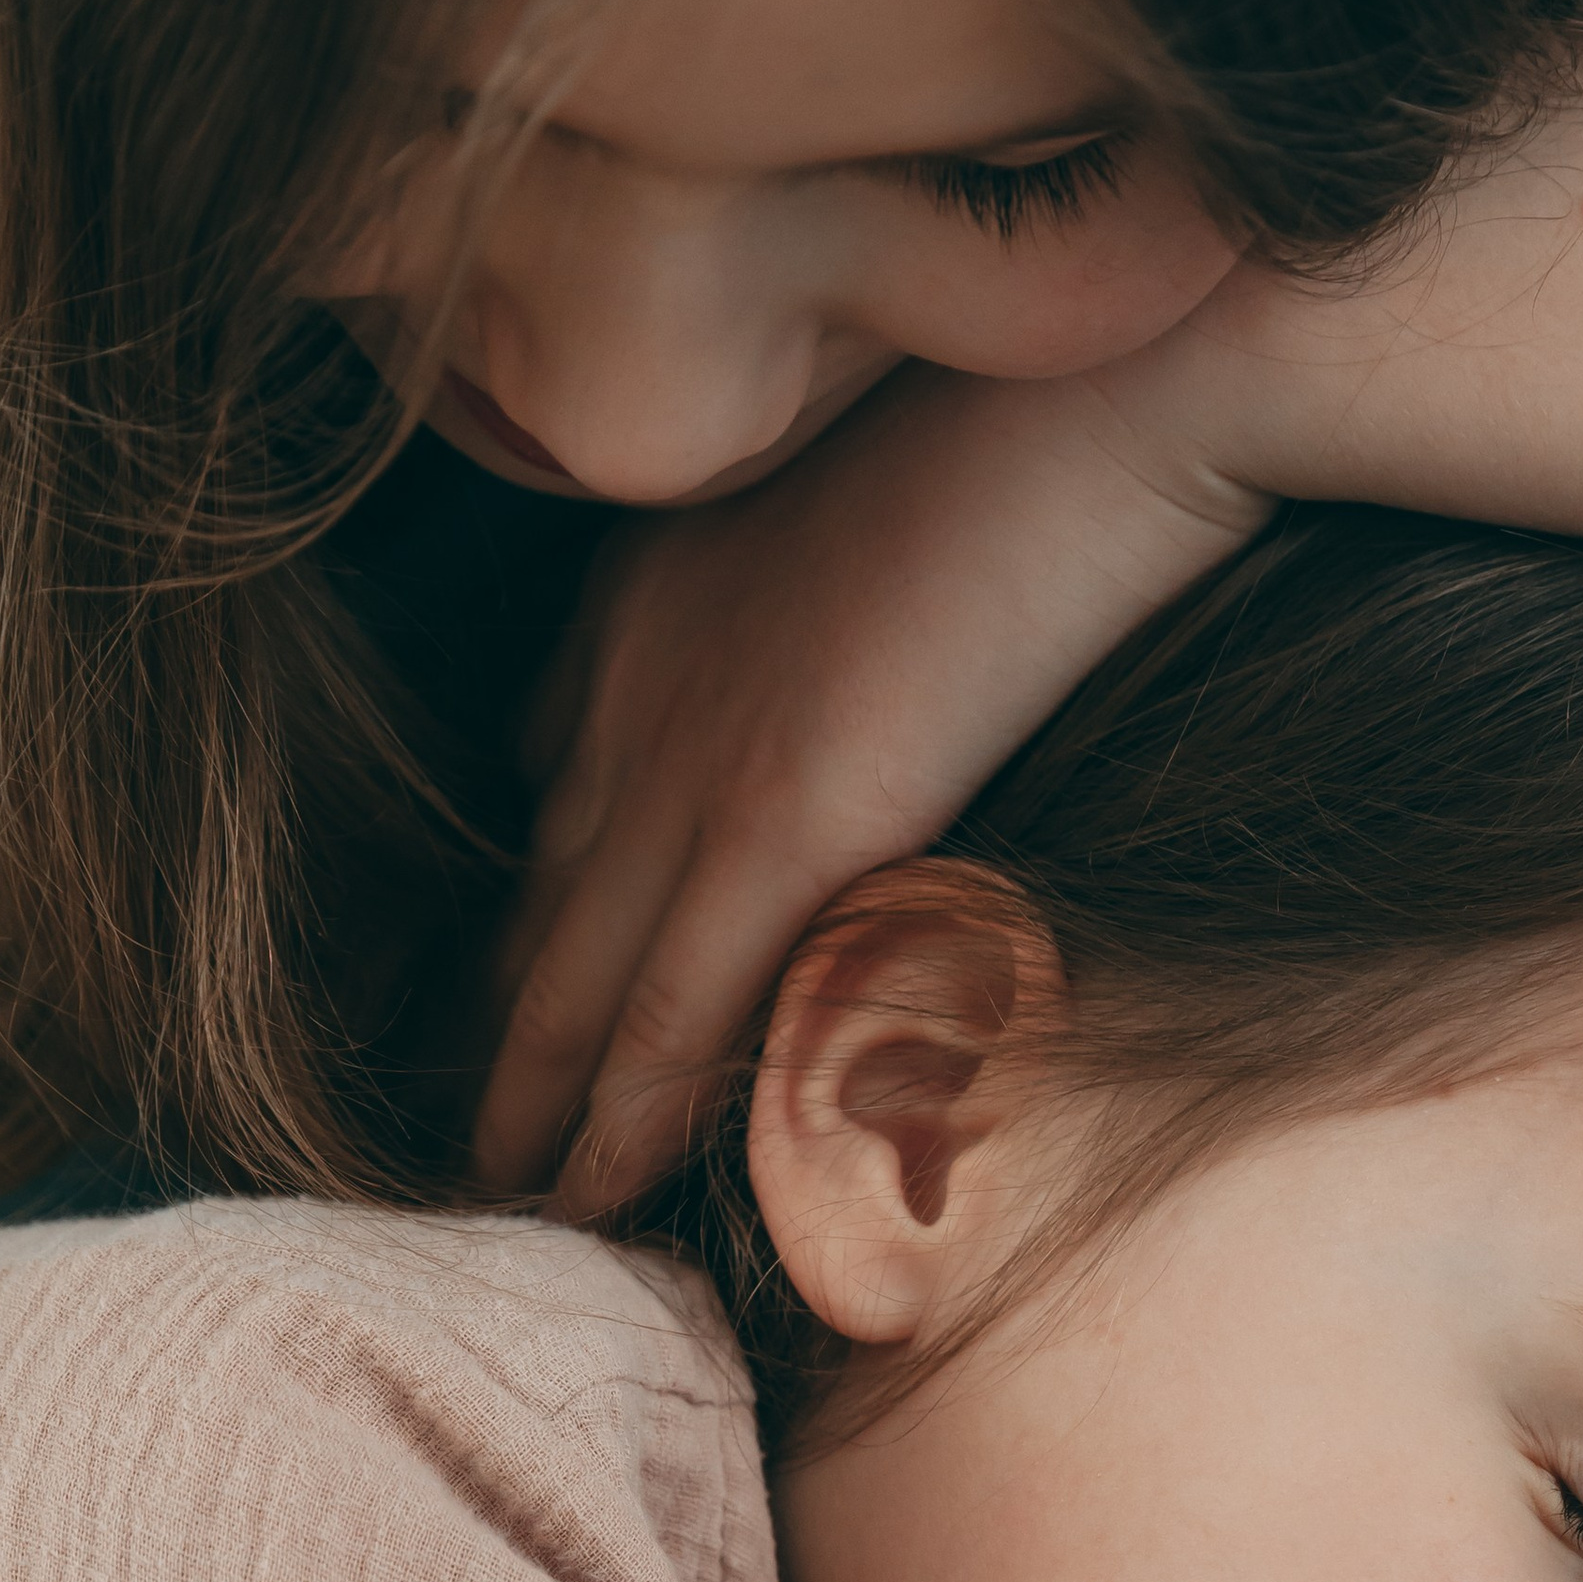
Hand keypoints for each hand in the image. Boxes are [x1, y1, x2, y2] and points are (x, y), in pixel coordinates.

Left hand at [473, 350, 1267, 1211]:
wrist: (1118, 380)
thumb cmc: (1049, 420)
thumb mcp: (891, 500)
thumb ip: (828, 603)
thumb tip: (858, 693)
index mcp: (661, 597)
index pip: (559, 779)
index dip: (532, 895)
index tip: (509, 980)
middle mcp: (641, 683)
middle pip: (539, 891)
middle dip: (496, 1018)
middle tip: (465, 1130)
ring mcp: (698, 755)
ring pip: (573, 974)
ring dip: (529, 1100)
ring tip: (497, 1201)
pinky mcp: (783, 821)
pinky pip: (671, 1008)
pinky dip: (620, 1115)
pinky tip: (588, 1196)